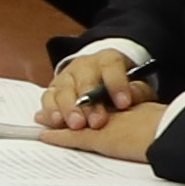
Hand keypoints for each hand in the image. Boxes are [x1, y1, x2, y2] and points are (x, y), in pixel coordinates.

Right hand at [35, 47, 161, 157]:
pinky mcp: (52, 91)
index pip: (112, 67)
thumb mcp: (136, 86)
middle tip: (97, 122)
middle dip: (90, 104)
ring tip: (76, 125)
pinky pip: (47, 99)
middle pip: (85, 81)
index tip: (124, 104)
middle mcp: (84, 66)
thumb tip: (132, 98)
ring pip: (64, 90)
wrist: (100, 81)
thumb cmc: (120, 88)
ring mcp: (66, 77)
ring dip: (68, 109)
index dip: (117, 85)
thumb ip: (137, 92)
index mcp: (107, 60)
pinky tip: (56, 121)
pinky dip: (50, 111)